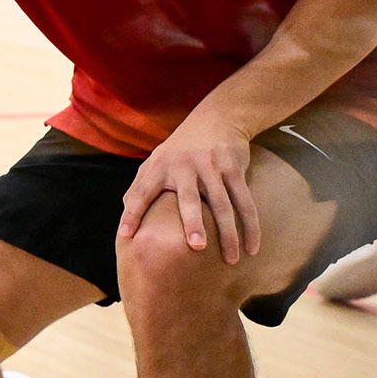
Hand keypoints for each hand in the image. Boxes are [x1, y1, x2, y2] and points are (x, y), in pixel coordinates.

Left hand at [117, 114, 260, 263]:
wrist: (216, 117)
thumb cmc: (180, 148)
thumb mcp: (156, 160)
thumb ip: (140, 186)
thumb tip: (124, 216)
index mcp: (159, 167)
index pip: (141, 191)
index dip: (132, 212)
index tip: (125, 235)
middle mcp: (184, 166)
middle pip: (189, 198)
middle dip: (193, 222)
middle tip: (196, 246)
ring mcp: (211, 167)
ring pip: (222, 204)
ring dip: (228, 232)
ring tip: (230, 259)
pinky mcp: (233, 168)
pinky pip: (244, 201)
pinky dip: (251, 225)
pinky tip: (252, 247)